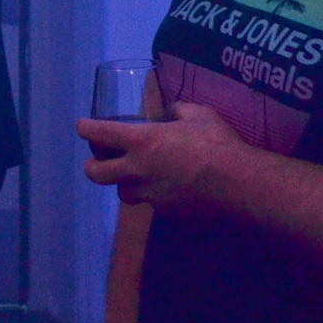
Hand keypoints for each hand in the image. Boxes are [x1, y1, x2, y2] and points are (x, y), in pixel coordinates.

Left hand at [79, 100, 252, 213]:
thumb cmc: (217, 143)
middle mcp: (137, 169)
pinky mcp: (165, 211)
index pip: (99, 134)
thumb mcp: (198, 114)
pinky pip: (151, 202)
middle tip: (98, 161)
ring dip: (125, 183)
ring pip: (123, 192)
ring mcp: (150, 194)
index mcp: (141, 141)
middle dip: (92, 166)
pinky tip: (170, 187)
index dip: (86, 128)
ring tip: (136, 175)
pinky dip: (154, 194)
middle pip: (96, 173)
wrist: (239, 184)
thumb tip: (172, 111)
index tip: (83, 126)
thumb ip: (179, 111)